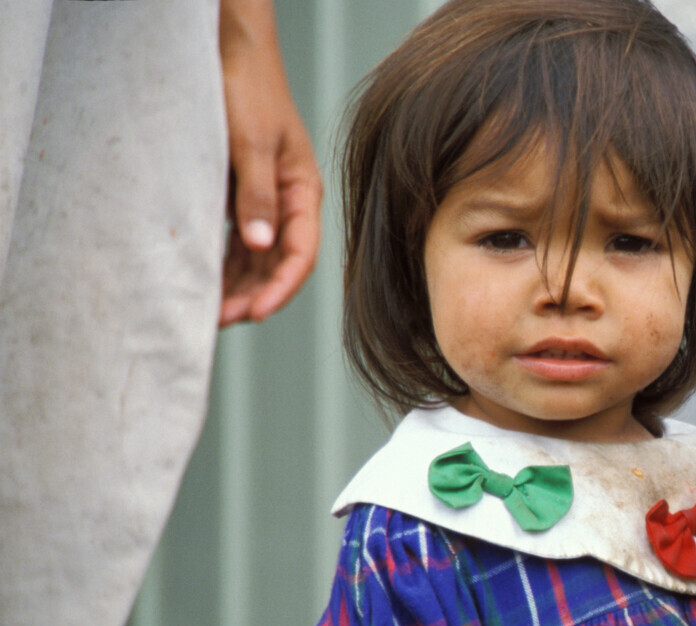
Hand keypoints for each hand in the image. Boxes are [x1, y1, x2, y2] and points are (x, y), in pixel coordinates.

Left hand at [218, 0, 321, 325]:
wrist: (229, 49)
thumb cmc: (248, 88)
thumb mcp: (254, 143)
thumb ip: (257, 194)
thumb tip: (259, 245)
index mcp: (303, 192)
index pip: (302, 254)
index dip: (281, 288)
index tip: (256, 313)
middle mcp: (286, 202)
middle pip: (277, 264)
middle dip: (253, 295)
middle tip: (221, 319)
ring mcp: (262, 200)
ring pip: (255, 257)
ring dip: (236, 286)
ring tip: (211, 310)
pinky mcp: (238, 195)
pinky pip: (234, 241)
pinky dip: (222, 263)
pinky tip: (204, 279)